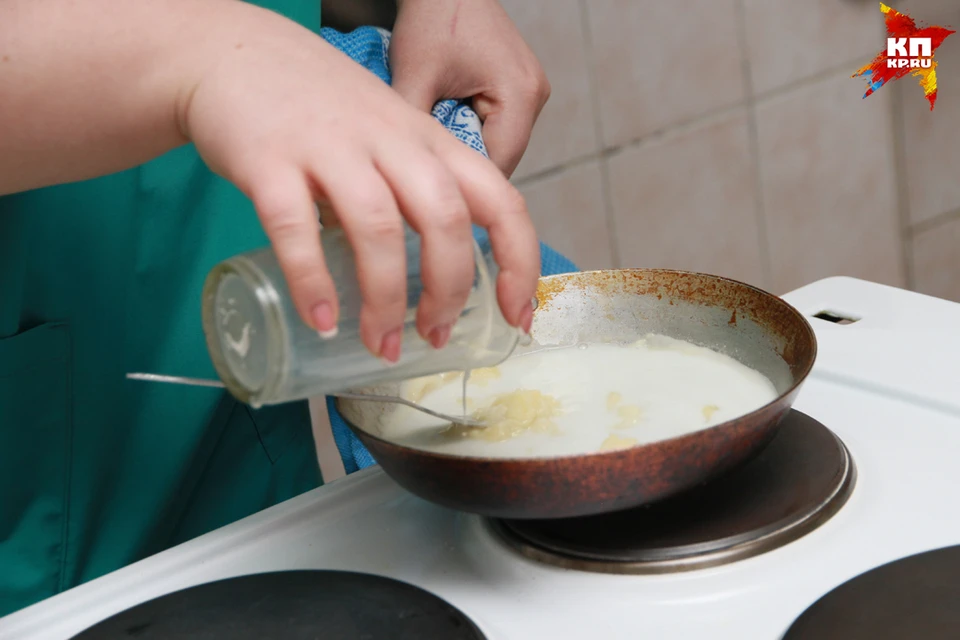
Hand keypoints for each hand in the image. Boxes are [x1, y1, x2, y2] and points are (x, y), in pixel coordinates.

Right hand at [184, 2, 538, 359]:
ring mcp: (330, 146)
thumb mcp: (390, 133)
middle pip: (445, 219)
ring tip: (381, 344)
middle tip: (435, 335)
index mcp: (429, 140)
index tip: (517, 316)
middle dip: (449, 291)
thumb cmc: (320, 108)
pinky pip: (296, 227)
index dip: (520, 263)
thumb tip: (442, 274)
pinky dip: (312, 282)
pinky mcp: (269, 158)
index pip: (501, 201)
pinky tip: (321, 322)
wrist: (233, 52)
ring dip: (385, 300)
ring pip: (378, 228)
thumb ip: (418, 188)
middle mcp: (389, 140)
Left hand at [389, 0, 550, 176]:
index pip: (500, 164)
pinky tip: (446, 120)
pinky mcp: (520, 87)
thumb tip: (409, 176)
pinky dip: (471, 129)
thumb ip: (415, 131)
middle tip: (429, 172)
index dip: (467, 185)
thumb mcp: (414, 78)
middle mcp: (536, 95)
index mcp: (521, 94)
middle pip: (502, 156)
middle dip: (466, 166)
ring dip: (468, 147)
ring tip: (434, 142)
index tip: (436, 199)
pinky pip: (497, 125)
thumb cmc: (432, 19)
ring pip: (499, 143)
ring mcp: (531, 91)